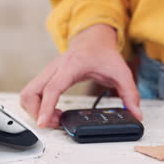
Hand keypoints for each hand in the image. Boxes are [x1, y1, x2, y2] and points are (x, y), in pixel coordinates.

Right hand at [20, 24, 141, 127]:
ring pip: (27, 94)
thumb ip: (129, 94)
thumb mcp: (121, 72)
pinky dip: (36, 105)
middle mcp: (54, 69)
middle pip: (31, 93)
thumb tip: (136, 114)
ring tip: (54, 118)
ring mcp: (47, 72)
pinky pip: (31, 93)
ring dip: (34, 110)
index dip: (45, 107)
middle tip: (53, 123)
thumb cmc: (103, 54)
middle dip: (36, 113)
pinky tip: (52, 111)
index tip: (43, 123)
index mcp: (71, 66)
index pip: (52, 89)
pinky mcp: (45, 77)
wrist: (93, 40)